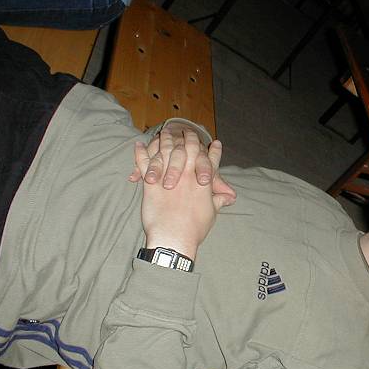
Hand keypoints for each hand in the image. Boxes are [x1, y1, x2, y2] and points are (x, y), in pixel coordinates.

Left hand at [134, 132, 235, 258]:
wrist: (174, 237)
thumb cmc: (195, 228)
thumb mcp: (211, 213)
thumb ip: (218, 200)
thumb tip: (230, 197)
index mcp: (203, 181)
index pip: (211, 161)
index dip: (214, 152)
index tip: (215, 143)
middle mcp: (187, 174)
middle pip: (190, 149)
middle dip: (190, 138)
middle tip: (188, 132)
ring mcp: (169, 176)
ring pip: (167, 151)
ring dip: (165, 140)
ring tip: (163, 132)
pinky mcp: (151, 183)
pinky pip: (144, 163)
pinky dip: (140, 153)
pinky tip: (138, 145)